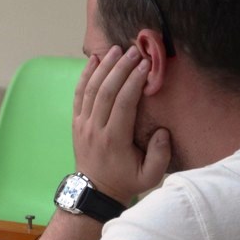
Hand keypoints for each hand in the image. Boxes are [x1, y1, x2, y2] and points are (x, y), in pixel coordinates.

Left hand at [73, 46, 171, 204]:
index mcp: (114, 139)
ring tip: (116, 49)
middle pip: (106, 92)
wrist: (95, 191)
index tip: (146, 65)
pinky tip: (93, 60)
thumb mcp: (150, 176)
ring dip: (103, 67)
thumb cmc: (126, 181)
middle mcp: (95, 129)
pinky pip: (78, 95)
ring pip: (90, 90)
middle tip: (134, 51)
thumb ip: (160, 155)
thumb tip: (163, 131)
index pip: (123, 104)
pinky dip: (85, 76)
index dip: (134, 82)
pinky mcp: (77, 122)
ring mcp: (83, 124)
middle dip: (120, 68)